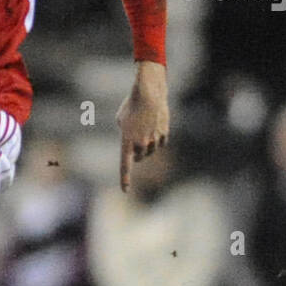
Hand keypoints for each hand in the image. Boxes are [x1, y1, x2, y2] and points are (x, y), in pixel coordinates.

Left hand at [116, 61, 168, 191]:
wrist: (149, 95)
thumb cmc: (131, 106)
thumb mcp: (121, 121)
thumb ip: (125, 135)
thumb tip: (135, 145)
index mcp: (127, 141)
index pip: (125, 165)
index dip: (125, 179)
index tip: (125, 191)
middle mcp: (141, 144)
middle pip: (139, 158)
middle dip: (137, 153)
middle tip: (135, 140)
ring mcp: (153, 141)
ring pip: (150, 152)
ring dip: (146, 145)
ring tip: (144, 128)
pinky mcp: (164, 136)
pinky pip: (159, 144)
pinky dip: (156, 139)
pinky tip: (153, 127)